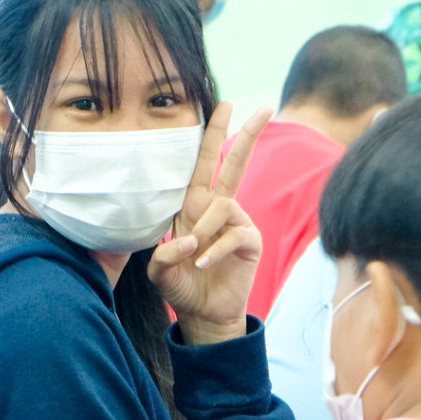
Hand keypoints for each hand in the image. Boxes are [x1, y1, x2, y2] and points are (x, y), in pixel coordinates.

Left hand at [148, 101, 272, 343]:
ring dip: (204, 230)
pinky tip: (203, 264)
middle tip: (262, 107)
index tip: (225, 105)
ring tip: (194, 257)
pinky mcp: (249, 242)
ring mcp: (237, 223)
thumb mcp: (159, 270)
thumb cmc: (180, 286)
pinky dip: (215, 250)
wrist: (202, 314)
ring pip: (223, 205)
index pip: (203, 164)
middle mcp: (217, 209)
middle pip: (234, 163)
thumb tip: (189, 241)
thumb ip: (163, 254)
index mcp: (193, 206)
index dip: (213, 135)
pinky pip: (234, 233)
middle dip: (246, 134)